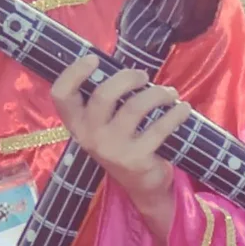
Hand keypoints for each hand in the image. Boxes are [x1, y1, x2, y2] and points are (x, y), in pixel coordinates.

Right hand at [50, 53, 189, 239]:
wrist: (143, 187)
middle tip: (144, 76)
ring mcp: (113, 149)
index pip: (61, 95)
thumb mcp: (106, 125)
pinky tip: (183, 108)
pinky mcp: (137, 160)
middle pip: (103, 95)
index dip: (74, 73)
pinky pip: (160, 128)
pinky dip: (176, 114)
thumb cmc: (124, 144)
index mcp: (77, 124)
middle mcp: (90, 137)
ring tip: (170, 93)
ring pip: (135, 107)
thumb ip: (107, 100)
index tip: (94, 59)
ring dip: (158, 94)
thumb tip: (126, 68)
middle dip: (128, 77)